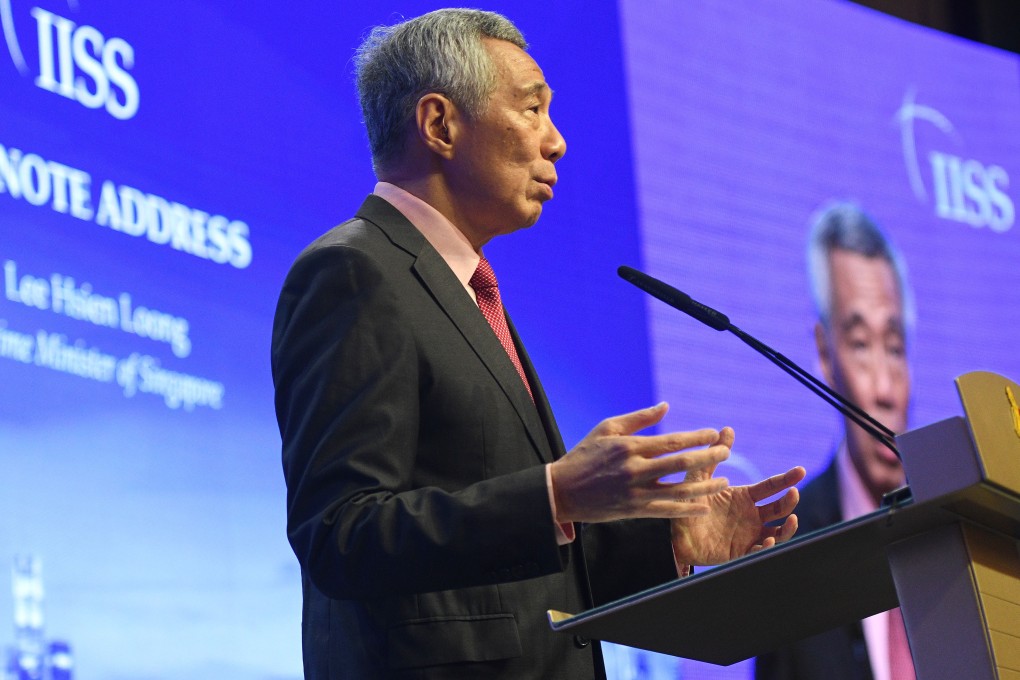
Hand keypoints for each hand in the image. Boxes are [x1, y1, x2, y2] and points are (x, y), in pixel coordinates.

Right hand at [549, 403, 731, 523]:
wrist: (562, 491)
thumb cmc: (585, 455)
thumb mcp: (607, 428)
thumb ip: (639, 418)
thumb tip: (666, 406)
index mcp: (630, 446)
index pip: (671, 441)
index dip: (696, 438)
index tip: (714, 434)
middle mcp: (635, 469)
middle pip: (681, 464)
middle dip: (708, 458)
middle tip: (726, 453)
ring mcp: (636, 492)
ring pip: (678, 489)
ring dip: (705, 485)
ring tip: (725, 481)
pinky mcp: (634, 510)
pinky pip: (667, 510)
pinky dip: (687, 508)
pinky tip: (704, 506)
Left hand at [670, 427, 805, 564]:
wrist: (673, 533)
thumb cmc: (687, 503)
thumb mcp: (698, 477)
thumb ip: (713, 456)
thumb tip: (727, 429)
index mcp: (745, 497)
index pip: (771, 486)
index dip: (787, 479)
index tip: (801, 470)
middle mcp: (751, 516)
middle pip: (779, 508)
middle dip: (790, 501)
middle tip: (794, 493)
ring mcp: (748, 535)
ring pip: (778, 533)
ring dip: (788, 528)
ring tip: (791, 520)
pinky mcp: (741, 552)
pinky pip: (759, 552)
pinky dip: (767, 548)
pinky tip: (768, 542)